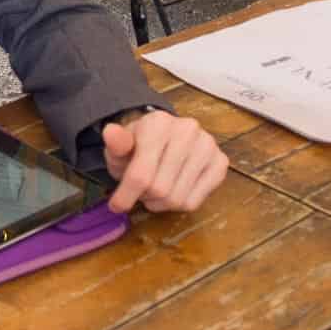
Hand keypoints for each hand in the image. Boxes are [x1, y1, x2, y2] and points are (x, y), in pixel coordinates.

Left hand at [102, 109, 227, 214]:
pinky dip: (179, 204)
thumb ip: (115, 144)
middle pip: (160, 190)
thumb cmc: (139, 145)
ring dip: (160, 203)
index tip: (116, 206)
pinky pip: (195, 202)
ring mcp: (207, 145)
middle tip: (140, 190)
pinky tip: (174, 189)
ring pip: (178, 199)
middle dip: (144, 197)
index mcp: (158, 123)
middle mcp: (187, 130)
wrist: (166, 138)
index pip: (141, 173)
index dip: (126, 195)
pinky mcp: (220, 162)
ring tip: (155, 189)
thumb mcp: (121, 146)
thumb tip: (110, 132)